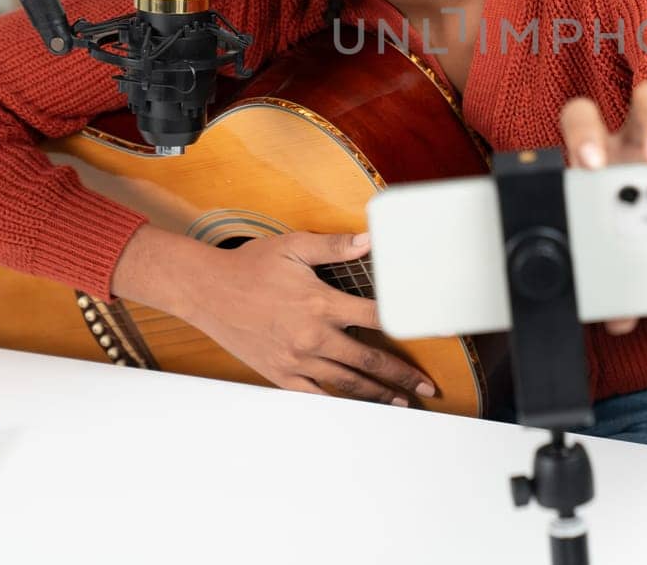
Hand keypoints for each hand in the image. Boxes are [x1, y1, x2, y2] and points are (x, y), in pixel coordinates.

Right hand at [182, 230, 438, 405]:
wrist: (207, 291)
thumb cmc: (251, 266)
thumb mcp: (294, 247)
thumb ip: (335, 246)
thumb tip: (371, 239)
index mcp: (321, 303)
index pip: (378, 317)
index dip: (411, 323)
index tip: (439, 333)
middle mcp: (312, 336)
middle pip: (369, 360)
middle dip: (402, 376)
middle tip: (426, 389)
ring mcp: (296, 359)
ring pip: (346, 383)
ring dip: (377, 394)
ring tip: (401, 404)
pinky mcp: (280, 373)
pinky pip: (316, 394)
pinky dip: (339, 402)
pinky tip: (357, 407)